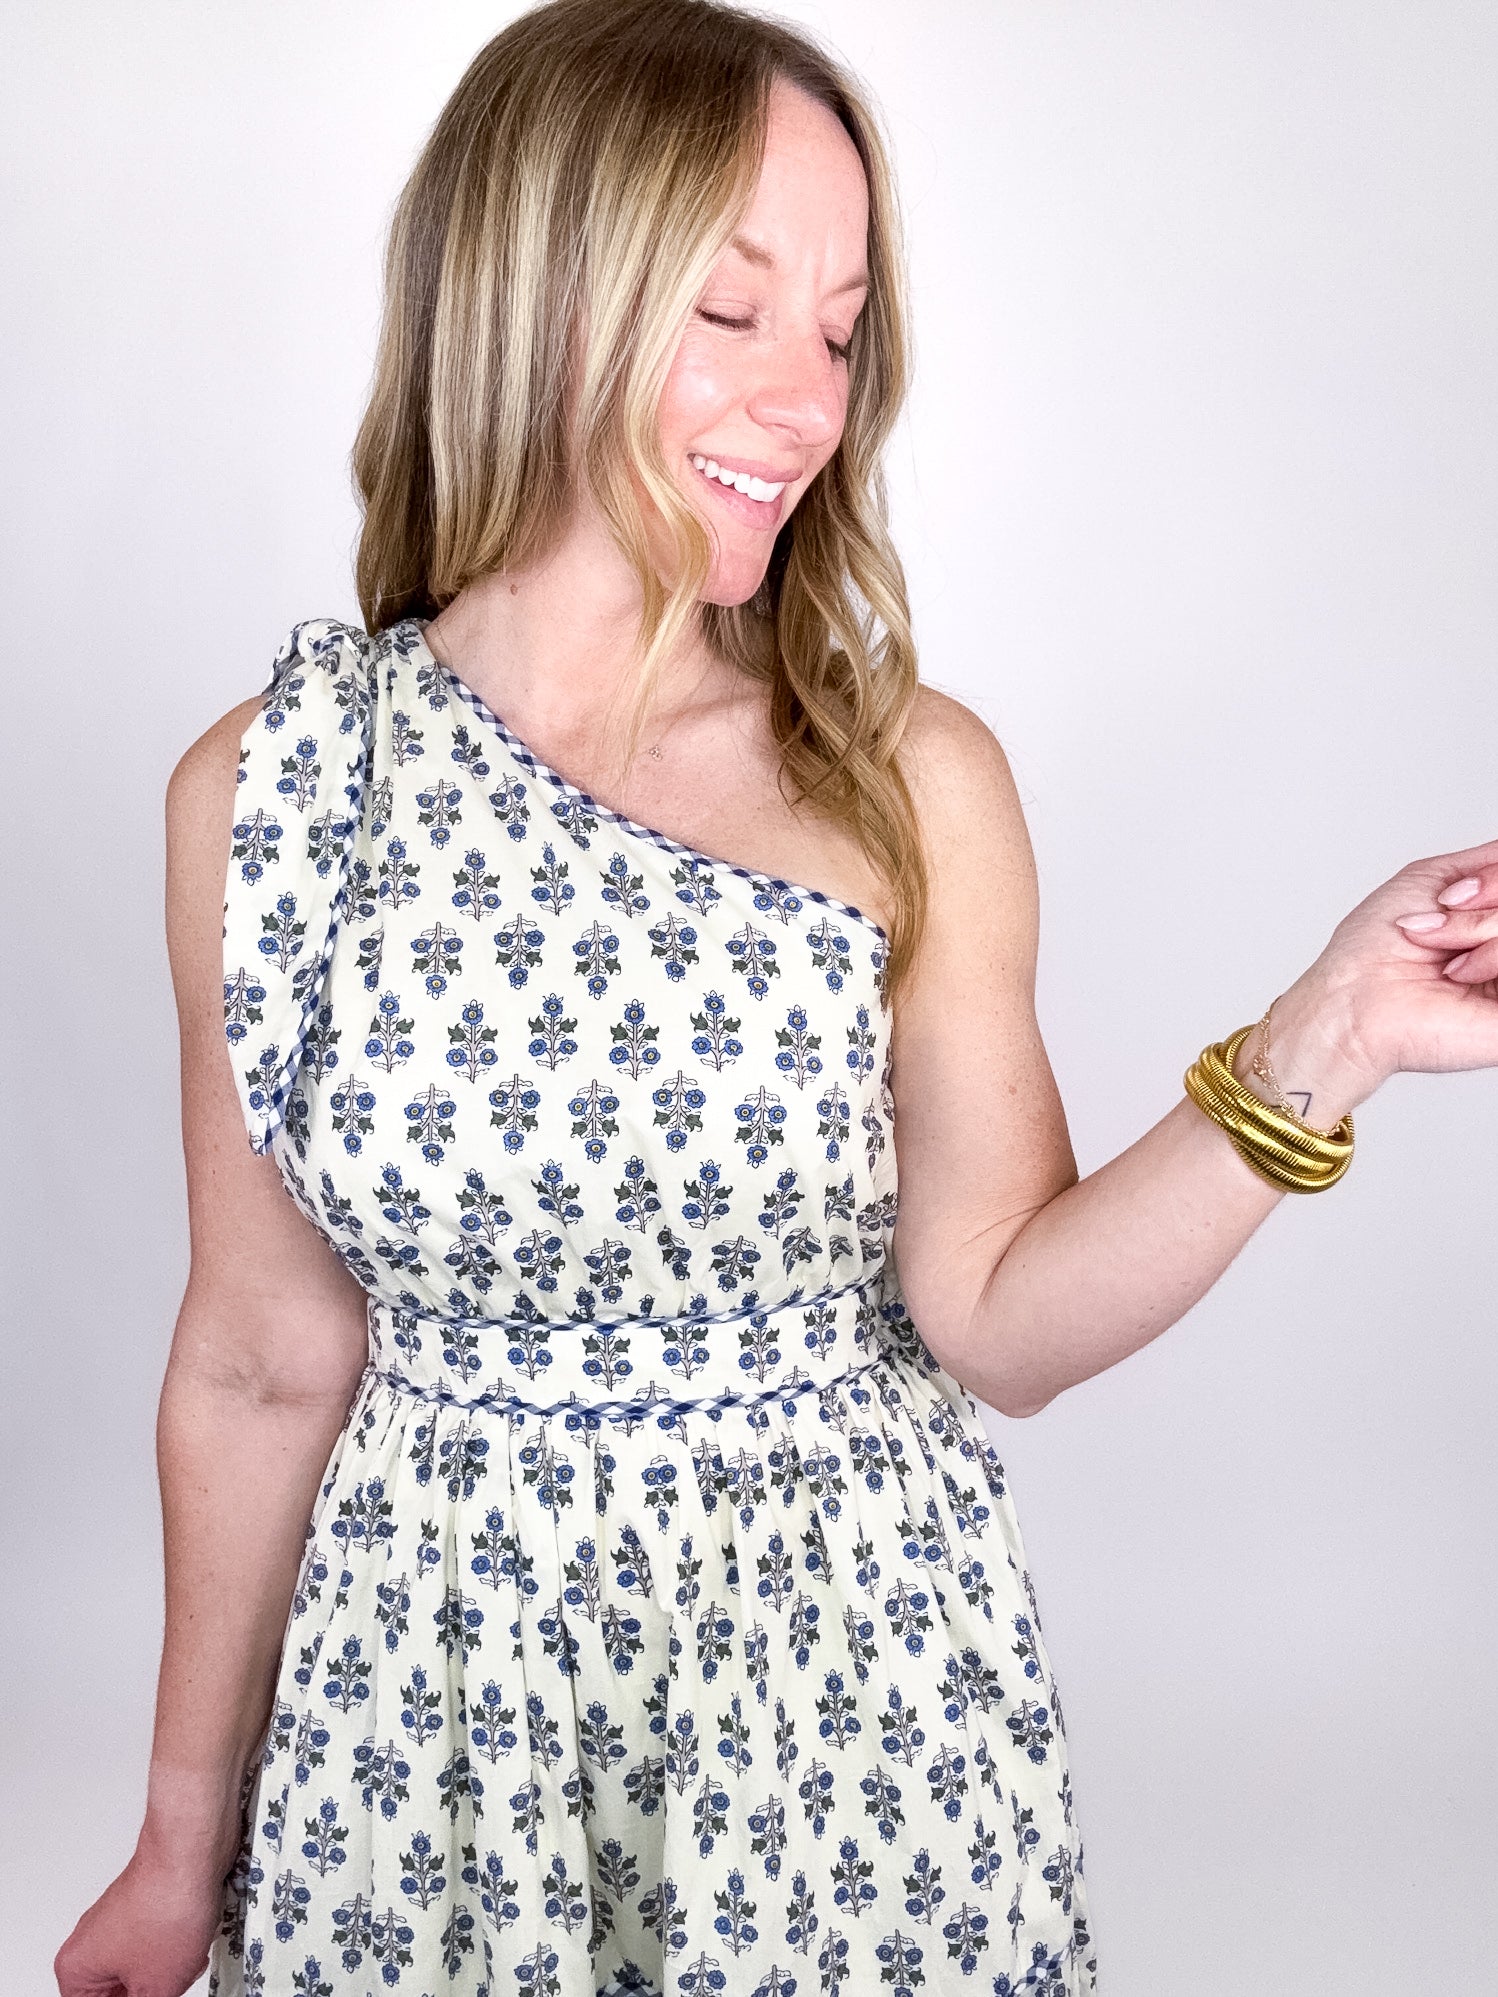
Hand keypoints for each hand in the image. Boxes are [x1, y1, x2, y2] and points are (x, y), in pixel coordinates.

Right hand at [54, 1848, 227, 1996]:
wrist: (192, 1852)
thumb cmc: (166, 1904)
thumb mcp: (156, 1989)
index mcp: (75, 1967)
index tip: (144, 1995)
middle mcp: (90, 1940)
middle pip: (121, 1991)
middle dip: (150, 1990)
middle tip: (166, 1983)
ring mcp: (118, 1920)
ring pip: (144, 1968)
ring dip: (169, 1970)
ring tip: (184, 1957)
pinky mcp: (146, 1906)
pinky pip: (160, 1942)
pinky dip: (179, 1946)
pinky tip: (193, 1939)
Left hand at [1272, 834, 1497, 1108]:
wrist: (1355, 999)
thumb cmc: (1375, 950)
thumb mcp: (1432, 879)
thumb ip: (1487, 863)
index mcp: (1490, 918)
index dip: (1490, 880)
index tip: (1451, 896)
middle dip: (1478, 907)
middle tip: (1439, 927)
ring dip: (1475, 931)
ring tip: (1445, 962)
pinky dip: (1491, 955)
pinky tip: (1459, 977)